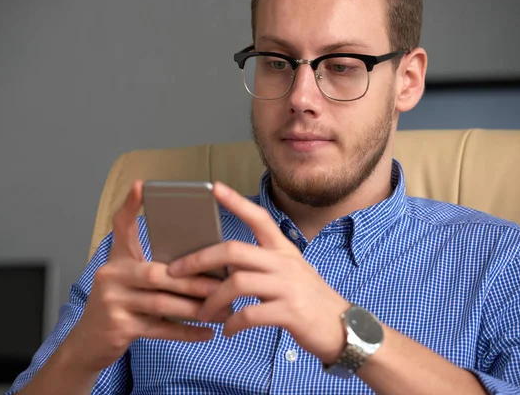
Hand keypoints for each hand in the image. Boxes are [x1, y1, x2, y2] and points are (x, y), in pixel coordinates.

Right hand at [64, 181, 225, 373]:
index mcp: (116, 260)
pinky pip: (160, 330)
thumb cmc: (119, 306)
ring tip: (220, 310)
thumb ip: (153, 267)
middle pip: (156, 273)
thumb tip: (197, 261)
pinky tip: (206, 333)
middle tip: (219, 284)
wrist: (88, 343)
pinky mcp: (118, 328)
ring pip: (161, 303)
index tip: (142, 186)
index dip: (129, 205)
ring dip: (194, 308)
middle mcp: (110, 276)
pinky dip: (186, 332)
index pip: (121, 227)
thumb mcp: (127, 280)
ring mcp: (112, 303)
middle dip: (191, 280)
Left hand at [167, 182, 350, 364]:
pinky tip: (227, 330)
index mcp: (284, 251)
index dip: (237, 202)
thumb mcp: (291, 274)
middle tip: (175, 271)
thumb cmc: (310, 300)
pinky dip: (232, 323)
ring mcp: (288, 286)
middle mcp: (285, 263)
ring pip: (237, 282)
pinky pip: (250, 314)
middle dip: (199, 259)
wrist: (344, 328)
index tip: (215, 188)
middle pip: (234, 250)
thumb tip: (224, 264)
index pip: (259, 218)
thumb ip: (262, 265)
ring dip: (211, 300)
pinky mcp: (290, 312)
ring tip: (202, 312)